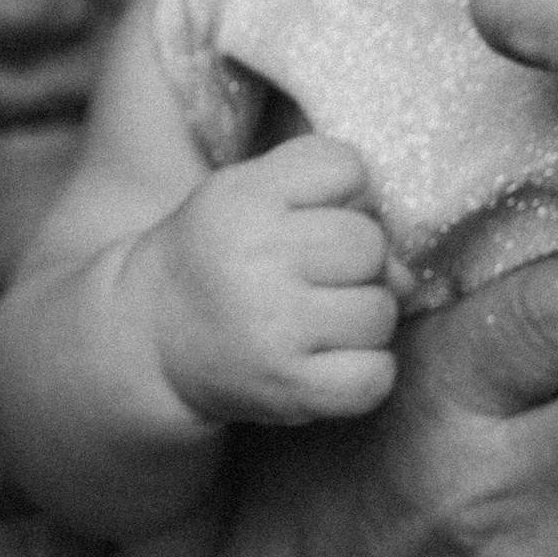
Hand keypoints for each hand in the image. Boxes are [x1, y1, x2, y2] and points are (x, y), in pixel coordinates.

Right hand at [150, 133, 400, 425]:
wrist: (152, 339)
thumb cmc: (219, 258)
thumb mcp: (247, 193)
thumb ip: (325, 195)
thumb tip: (405, 274)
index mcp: (242, 198)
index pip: (346, 167)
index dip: (341, 194)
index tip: (305, 218)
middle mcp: (255, 259)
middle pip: (369, 243)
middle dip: (356, 261)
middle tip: (314, 278)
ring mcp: (274, 329)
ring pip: (382, 310)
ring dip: (363, 318)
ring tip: (318, 322)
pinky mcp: (291, 388)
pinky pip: (376, 375)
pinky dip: (366, 372)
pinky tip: (330, 362)